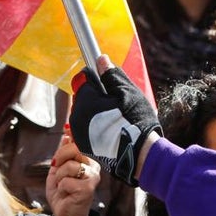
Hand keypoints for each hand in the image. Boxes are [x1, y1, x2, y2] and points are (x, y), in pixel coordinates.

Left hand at [46, 134, 98, 215]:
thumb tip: (67, 133)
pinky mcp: (88, 188)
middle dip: (59, 159)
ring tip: (63, 186)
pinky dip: (61, 188)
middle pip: (74, 148)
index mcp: (88, 159)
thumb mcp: (59, 169)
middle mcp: (94, 166)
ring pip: (69, 166)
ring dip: (59, 178)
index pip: (79, 141)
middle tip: (57, 171)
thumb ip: (62, 152)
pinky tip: (67, 194)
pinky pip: (66, 181)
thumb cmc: (63, 193)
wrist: (65, 215)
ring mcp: (93, 176)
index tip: (67, 127)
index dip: (70, 136)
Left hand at [68, 56, 159, 186]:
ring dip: (95, 112)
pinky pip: (86, 128)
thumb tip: (100, 59)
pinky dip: (95, 126)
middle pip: (83, 96)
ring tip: (116, 120)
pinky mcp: (83, 146)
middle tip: (116, 105)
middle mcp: (76, 116)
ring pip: (84, 112)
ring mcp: (78, 133)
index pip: (83, 79)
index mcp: (85, 100)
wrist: (139, 156)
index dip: (97, 79)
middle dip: (96, 96)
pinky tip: (112, 131)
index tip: (109, 86)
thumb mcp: (127, 93)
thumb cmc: (136, 122)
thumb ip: (111, 75)